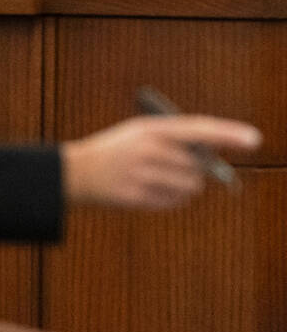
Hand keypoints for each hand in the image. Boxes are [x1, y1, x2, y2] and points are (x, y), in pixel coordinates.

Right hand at [61, 115, 261, 209]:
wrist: (77, 170)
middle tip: (172, 167)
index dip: (227, 133)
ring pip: (191, 187)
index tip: (254, 139)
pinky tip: (151, 190)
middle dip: (194, 170)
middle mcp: (147, 150)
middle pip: (199, 166)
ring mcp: (142, 175)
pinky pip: (175, 202)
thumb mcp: (140, 133)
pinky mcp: (138, 197)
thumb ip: (175, 140)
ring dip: (184, 186)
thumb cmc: (116, 150)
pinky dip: (171, 199)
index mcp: (149, 129)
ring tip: (159, 179)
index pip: (197, 129)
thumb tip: (215, 157)